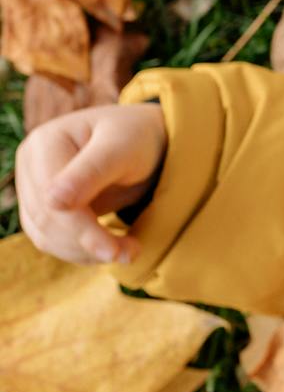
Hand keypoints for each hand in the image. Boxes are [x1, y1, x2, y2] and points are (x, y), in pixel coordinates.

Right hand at [16, 102, 167, 265]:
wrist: (146, 140)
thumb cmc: (138, 137)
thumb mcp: (123, 148)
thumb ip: (92, 171)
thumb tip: (53, 201)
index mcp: (45, 143)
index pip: (52, 199)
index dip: (81, 229)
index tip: (114, 251)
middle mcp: (30, 166)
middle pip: (46, 220)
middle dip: (87, 244)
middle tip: (129, 254)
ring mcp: (34, 188)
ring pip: (46, 235)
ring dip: (84, 252)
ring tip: (126, 252)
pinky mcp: (44, 208)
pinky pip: (52, 239)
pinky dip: (81, 251)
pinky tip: (110, 249)